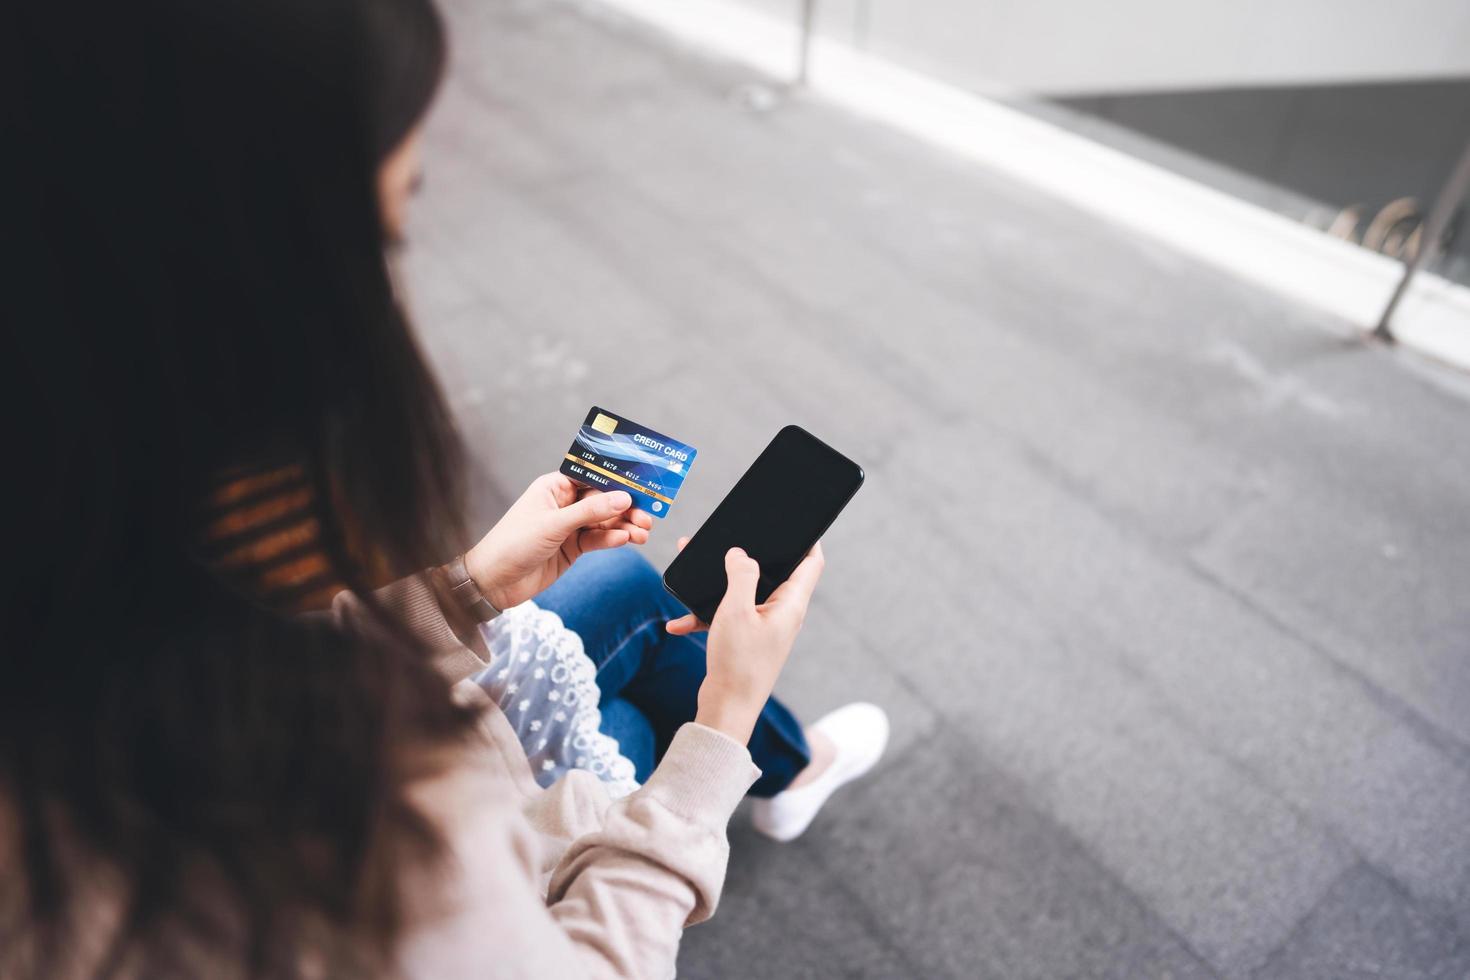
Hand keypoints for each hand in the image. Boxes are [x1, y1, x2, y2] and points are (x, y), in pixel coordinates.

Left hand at [463, 472, 653, 610]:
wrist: (495, 582)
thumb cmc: (512, 543)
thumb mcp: (553, 524)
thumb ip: (590, 512)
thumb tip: (623, 498)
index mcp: (554, 487)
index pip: (592, 477)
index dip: (617, 480)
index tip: (642, 484)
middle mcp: (564, 504)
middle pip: (603, 500)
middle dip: (626, 507)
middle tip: (648, 515)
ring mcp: (569, 527)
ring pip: (604, 521)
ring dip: (624, 525)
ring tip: (643, 532)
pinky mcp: (573, 548)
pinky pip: (598, 539)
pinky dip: (612, 539)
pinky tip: (625, 540)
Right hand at [673, 539, 825, 743]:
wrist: (727, 711)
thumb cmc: (739, 663)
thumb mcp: (736, 610)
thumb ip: (740, 575)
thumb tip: (740, 554)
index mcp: (791, 604)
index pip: (812, 562)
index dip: (808, 538)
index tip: (796, 521)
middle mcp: (782, 614)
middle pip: (772, 573)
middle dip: (749, 555)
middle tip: (732, 537)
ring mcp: (764, 627)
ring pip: (743, 593)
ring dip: (720, 583)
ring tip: (696, 566)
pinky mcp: (746, 641)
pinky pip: (728, 617)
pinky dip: (707, 616)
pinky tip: (679, 622)